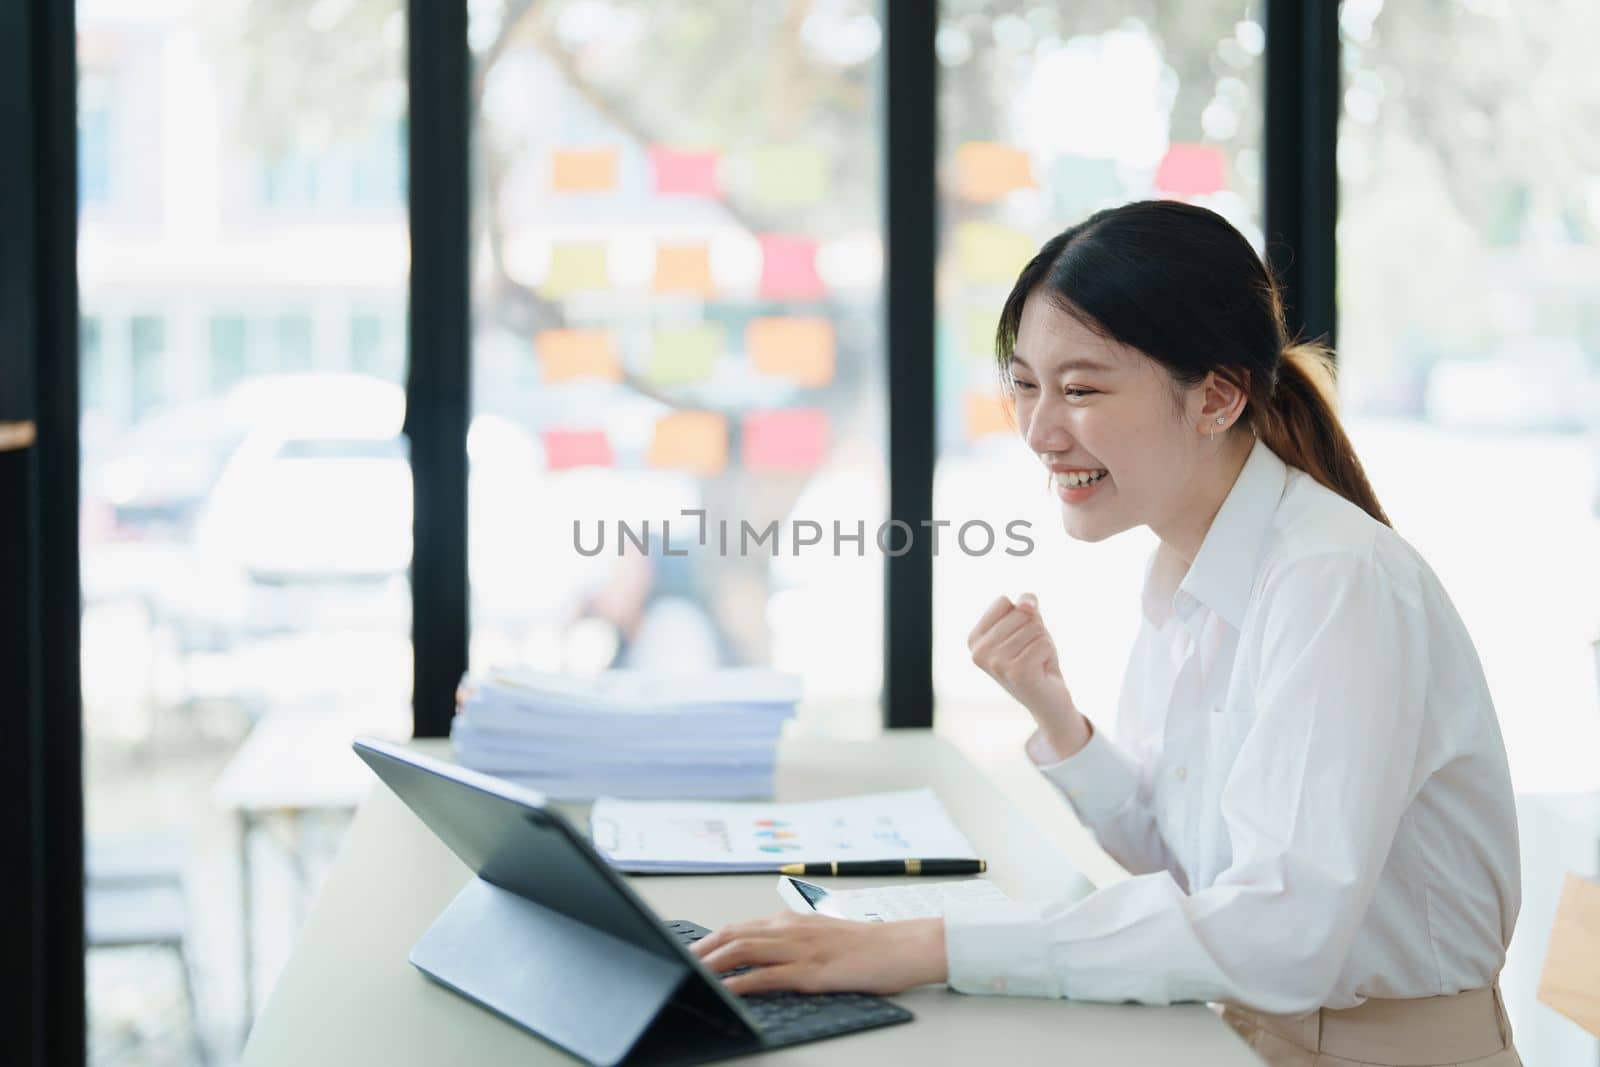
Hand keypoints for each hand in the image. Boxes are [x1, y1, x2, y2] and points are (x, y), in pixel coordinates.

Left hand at [688, 911, 946, 995]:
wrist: (902, 946)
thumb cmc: (868, 946)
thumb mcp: (824, 935)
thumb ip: (796, 940)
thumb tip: (770, 950)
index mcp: (792, 921)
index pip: (741, 927)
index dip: (712, 939)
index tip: (692, 951)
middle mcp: (791, 929)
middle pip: (733, 934)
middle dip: (702, 949)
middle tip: (679, 962)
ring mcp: (800, 950)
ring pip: (743, 950)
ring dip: (712, 963)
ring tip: (691, 973)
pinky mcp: (811, 972)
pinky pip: (767, 977)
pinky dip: (741, 983)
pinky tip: (726, 991)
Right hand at [968, 593, 1088, 756]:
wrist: (1048, 700)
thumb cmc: (1036, 659)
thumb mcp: (1029, 624)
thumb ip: (1025, 604)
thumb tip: (1027, 604)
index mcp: (974, 639)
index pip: (1003, 602)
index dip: (1020, 616)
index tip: (1020, 641)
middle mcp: (978, 652)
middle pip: (1020, 614)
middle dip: (1034, 630)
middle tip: (1030, 654)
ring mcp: (996, 664)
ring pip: (1034, 628)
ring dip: (1042, 644)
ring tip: (1036, 662)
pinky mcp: (1017, 673)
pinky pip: (1043, 643)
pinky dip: (1049, 654)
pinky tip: (1041, 671)